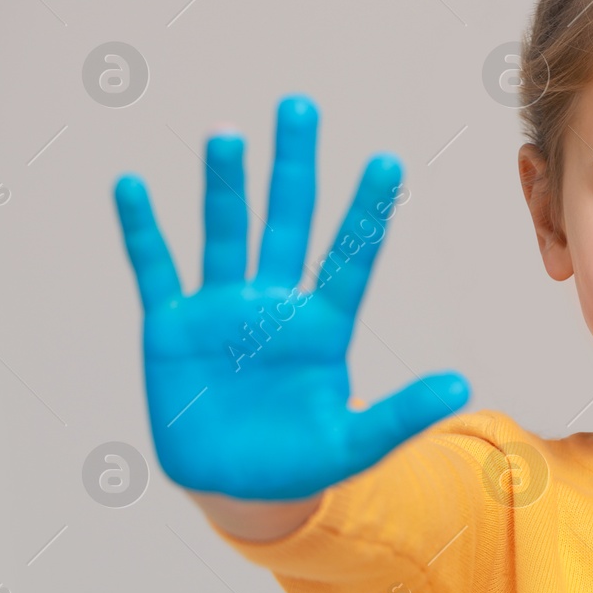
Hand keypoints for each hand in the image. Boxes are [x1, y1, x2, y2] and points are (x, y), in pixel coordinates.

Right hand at [112, 97, 469, 499]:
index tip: (388, 161)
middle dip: (293, 166)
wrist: (240, 488)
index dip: (367, 212)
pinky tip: (132, 187)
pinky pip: (157, 271)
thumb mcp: (355, 443)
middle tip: (300, 104)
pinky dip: (142, 232)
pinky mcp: (172, 329)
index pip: (350, 257)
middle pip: (286, 221)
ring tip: (227, 133)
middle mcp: (273, 304)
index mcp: (323, 326)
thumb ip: (400, 414)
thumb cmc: (304, 460)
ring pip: (224, 234)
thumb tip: (460, 387)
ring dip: (222, 185)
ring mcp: (221, 311)